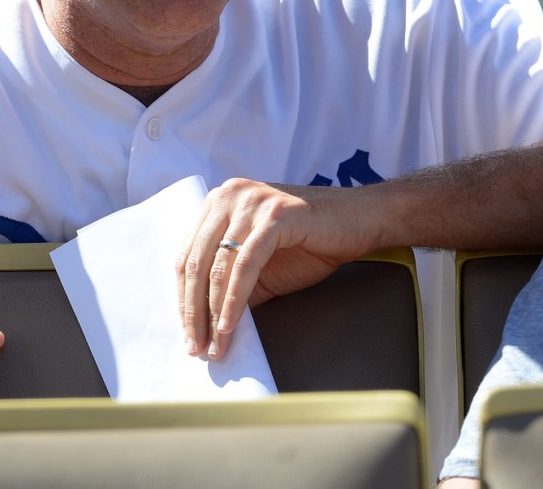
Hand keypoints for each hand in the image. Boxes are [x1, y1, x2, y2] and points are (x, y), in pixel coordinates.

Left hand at [175, 179, 382, 360]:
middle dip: (193, 311)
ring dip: (212, 313)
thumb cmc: (311, 243)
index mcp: (219, 201)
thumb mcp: (261, 264)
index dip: (182, 298)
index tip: (187, 333)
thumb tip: (204, 325)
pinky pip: (245, 265)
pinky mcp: (275, 215)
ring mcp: (252, 202)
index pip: (187, 254)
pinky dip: (234, 301)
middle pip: (196, 262)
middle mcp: (229, 194)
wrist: (360, 221)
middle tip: (195, 348)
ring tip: (214, 347)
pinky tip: (230, 327)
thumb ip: (231, 282)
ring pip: (217, 266)